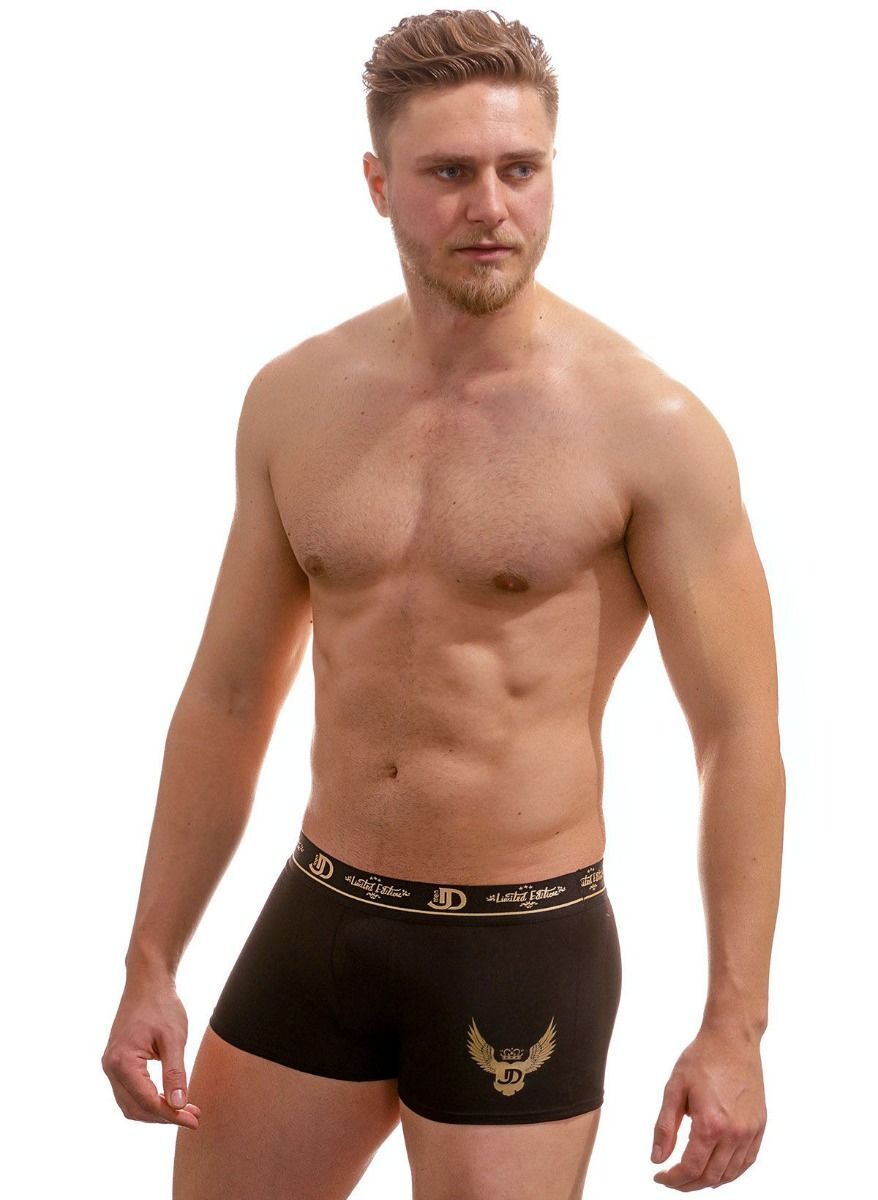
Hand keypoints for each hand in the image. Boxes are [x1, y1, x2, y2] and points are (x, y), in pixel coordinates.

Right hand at [102, 976, 201, 1128]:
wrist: (147, 982)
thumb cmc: (161, 1005)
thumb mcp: (174, 1038)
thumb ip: (175, 1073)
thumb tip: (178, 1105)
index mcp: (122, 1061)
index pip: (147, 1101)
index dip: (171, 1115)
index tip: (193, 1120)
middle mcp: (111, 1067)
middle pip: (136, 1108)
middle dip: (164, 1117)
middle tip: (193, 1118)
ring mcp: (111, 1066)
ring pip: (131, 1104)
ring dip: (156, 1112)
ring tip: (184, 1111)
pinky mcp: (116, 1063)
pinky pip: (130, 1092)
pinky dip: (148, 1100)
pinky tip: (169, 1099)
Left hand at [650, 1025, 766, 1188]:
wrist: (732, 1038)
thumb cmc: (701, 1059)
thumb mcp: (674, 1089)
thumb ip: (664, 1127)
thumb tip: (657, 1158)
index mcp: (711, 1124)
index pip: (691, 1168)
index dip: (673, 1179)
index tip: (659, 1176)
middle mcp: (734, 1133)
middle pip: (710, 1176)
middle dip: (688, 1184)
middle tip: (672, 1179)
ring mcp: (750, 1131)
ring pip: (730, 1174)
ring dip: (708, 1182)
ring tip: (690, 1177)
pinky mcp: (760, 1126)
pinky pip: (747, 1161)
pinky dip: (730, 1173)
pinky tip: (716, 1170)